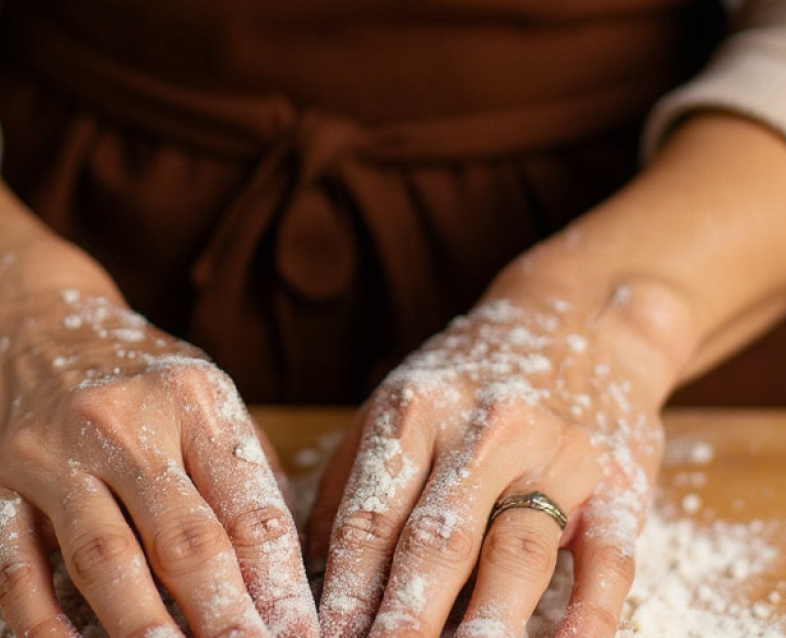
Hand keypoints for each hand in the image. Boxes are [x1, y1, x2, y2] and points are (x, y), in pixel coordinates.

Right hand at [0, 287, 318, 637]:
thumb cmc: (130, 373)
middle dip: (225, 617)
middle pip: (184, 538)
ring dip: (145, 631)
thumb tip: (283, 564)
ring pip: (105, 559)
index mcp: (191, 397)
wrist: (23, 323)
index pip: (247, 504)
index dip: (279, 581)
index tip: (301, 633)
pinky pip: (18, 571)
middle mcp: (122, 419)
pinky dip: (46, 629)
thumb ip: (241, 465)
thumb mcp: (197, 391)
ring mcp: (50, 451)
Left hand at [309, 252, 690, 637]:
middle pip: (435, 540)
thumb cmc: (470, 378)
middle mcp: (482, 429)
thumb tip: (308, 566)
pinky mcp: (618, 482)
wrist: (580, 320)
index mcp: (415, 410)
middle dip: (401, 620)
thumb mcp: (400, 401)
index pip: (370, 516)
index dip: (343, 590)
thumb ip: (352, 476)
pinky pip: (607, 557)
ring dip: (484, 625)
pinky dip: (588, 615)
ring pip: (515, 551)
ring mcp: (555, 455)